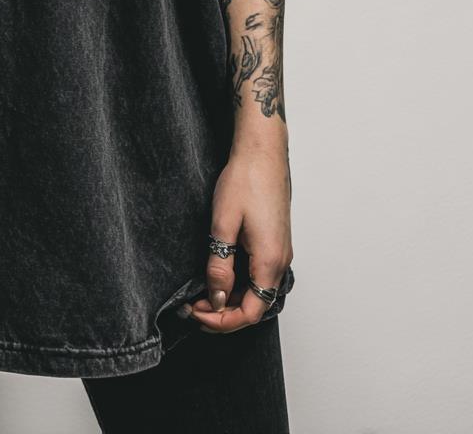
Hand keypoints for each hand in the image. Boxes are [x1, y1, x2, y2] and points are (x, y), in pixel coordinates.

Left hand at [187, 143, 291, 333]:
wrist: (262, 152)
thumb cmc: (245, 180)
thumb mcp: (223, 224)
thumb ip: (220, 265)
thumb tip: (217, 298)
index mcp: (270, 261)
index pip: (250, 312)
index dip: (222, 321)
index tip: (196, 313)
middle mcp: (281, 261)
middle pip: (255, 306)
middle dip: (223, 313)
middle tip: (192, 306)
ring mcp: (280, 251)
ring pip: (257, 291)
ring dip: (231, 298)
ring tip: (201, 293)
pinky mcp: (275, 242)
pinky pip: (259, 275)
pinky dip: (239, 283)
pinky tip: (219, 275)